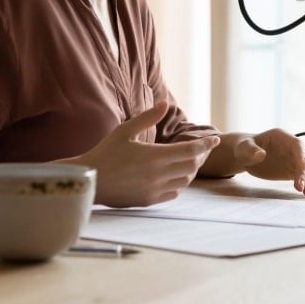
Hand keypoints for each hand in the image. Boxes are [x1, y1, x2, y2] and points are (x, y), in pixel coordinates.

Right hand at [73, 101, 219, 207]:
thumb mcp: (125, 130)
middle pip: (192, 166)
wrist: (90, 180)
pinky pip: (173, 193)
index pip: (190, 150)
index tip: (215, 139)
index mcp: (154, 155)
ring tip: (191, 160)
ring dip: (191, 170)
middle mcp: (157, 175)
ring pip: (185, 181)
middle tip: (204, 148)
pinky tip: (176, 175)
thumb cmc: (106, 152)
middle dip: (201, 156)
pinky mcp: (149, 200)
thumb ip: (148, 117)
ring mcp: (154, 190)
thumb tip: (165, 102)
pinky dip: (180, 183)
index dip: (205, 144)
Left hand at [233, 128, 304, 196]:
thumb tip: (261, 154)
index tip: (303, 169)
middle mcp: (291, 147)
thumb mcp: (244, 147)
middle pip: (304, 159)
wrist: (245, 155)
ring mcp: (293, 159)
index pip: (297, 145)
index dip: (301, 157)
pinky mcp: (291, 170)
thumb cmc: (244, 147)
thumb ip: (251, 150)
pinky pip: (303, 177)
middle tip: (303, 188)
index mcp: (281, 137)